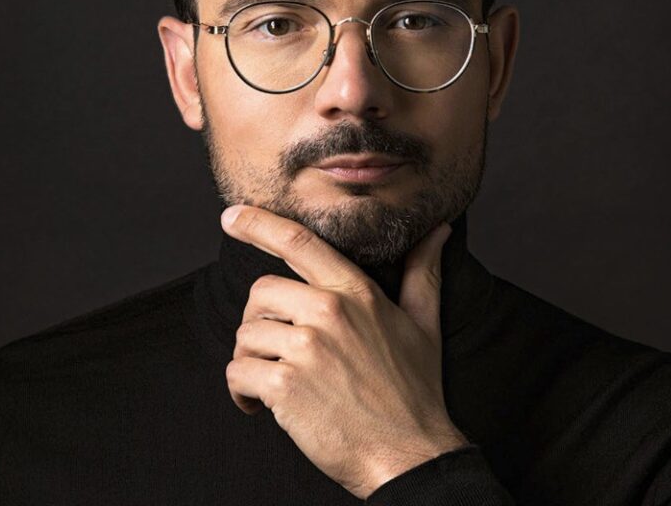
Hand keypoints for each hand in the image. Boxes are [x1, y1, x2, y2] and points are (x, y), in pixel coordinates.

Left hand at [221, 205, 469, 499]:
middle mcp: (328, 311)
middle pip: (260, 292)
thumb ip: (423, 271)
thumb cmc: (415, 390)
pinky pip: (237, 372)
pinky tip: (261, 405)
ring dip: (251, 359)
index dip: (259, 223)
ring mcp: (306, 348)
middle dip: (260, 321)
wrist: (411, 455)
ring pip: (245, 335)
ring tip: (275, 380)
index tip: (231, 215)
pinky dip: (241, 390)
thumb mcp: (424, 321)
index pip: (299, 243)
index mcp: (356, 292)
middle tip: (279, 349)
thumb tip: (439, 231)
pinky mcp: (286, 386)